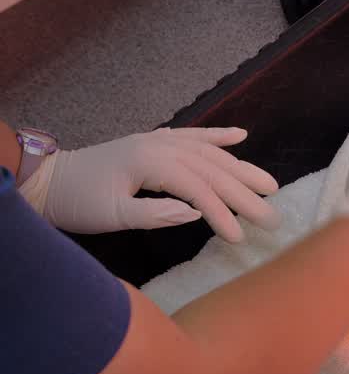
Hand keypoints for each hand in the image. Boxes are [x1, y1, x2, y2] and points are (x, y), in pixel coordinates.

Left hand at [19, 127, 279, 241]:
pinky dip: (218, 136)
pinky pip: (194, 136)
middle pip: (213, 169)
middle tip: (273, 217)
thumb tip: (196, 213)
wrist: (48, 181)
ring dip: (242, 168)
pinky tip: (241, 136)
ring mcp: (159, 141)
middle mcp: (161, 146)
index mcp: (151, 162)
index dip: (222, 212)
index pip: (198, 189)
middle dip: (245, 193)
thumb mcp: (112, 216)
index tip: (240, 237)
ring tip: (271, 185)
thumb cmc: (78, 202)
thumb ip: (155, 214)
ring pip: (210, 153)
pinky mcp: (155, 143)